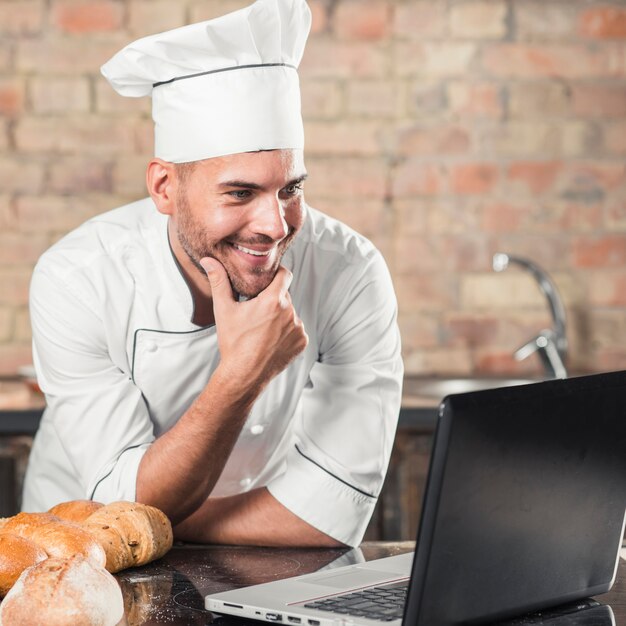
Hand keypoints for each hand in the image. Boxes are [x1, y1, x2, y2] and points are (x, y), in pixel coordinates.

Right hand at [200, 257, 307, 389]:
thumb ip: (219, 281)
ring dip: (280, 317)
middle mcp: (290, 312)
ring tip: (262, 330)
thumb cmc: (233, 343)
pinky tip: (271, 340)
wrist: (243, 375)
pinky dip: (286, 333)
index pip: (285, 274)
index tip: (267, 280)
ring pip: (290, 314)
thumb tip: (208, 261)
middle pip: (284, 296)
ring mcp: (298, 328)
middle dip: (273, 300)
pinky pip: (296, 330)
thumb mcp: (224, 310)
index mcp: (273, 300)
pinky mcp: (302, 342)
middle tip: (256, 311)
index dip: (276, 274)